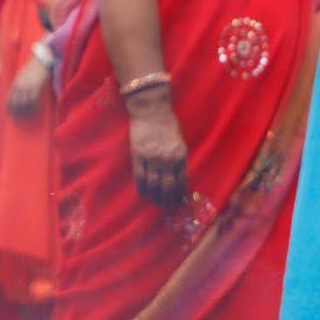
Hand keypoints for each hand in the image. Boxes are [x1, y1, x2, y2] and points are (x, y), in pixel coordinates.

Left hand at [7, 55, 50, 117]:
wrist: (40, 60)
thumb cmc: (32, 68)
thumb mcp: (22, 76)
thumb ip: (20, 85)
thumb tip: (19, 95)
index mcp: (15, 83)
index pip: (9, 98)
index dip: (10, 107)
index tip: (11, 114)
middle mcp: (20, 85)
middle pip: (16, 102)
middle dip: (16, 112)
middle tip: (18, 120)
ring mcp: (28, 86)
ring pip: (25, 103)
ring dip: (26, 112)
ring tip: (27, 118)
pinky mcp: (36, 87)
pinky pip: (34, 100)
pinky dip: (34, 107)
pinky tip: (36, 111)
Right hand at [125, 88, 187, 207]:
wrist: (152, 111)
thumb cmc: (168, 124)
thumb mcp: (180, 142)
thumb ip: (178, 159)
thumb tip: (177, 177)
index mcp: (180, 156)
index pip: (181, 181)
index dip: (179, 194)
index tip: (178, 202)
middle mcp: (168, 160)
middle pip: (167, 186)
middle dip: (167, 200)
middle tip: (167, 208)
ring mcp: (152, 159)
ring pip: (153, 184)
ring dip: (155, 196)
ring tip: (155, 203)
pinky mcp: (138, 156)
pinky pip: (140, 176)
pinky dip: (142, 187)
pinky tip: (143, 194)